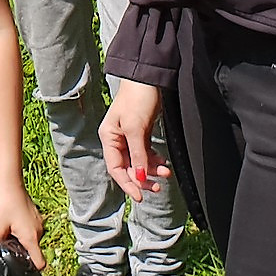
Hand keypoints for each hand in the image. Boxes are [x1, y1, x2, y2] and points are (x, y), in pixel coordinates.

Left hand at [0, 181, 44, 270]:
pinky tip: (10, 222)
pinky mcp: (35, 215)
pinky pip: (30, 230)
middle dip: (20, 251)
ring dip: (20, 239)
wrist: (9, 182)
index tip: (20, 270)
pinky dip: (22, 230)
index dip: (31, 270)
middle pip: (33, 251)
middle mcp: (39, 232)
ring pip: (30, 239)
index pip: (40, 263)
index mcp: (31, 238)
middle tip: (5, 245)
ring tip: (6, 230)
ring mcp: (39, 223)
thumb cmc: (4, 204)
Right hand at [99, 78, 170, 195]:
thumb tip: (141, 178)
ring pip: (139, 162)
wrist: (148, 79)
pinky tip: (163, 164)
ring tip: (166, 173)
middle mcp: (117, 140)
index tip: (140, 196)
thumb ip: (138, 155)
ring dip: (152, 170)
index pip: (116, 168)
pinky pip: (146, 153)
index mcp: (109, 138)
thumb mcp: (136, 128)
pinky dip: (154, 160)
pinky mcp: (141, 133)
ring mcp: (129, 137)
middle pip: (128, 168)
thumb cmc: (137, 99)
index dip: (127, 184)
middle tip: (157, 188)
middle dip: (142, 179)